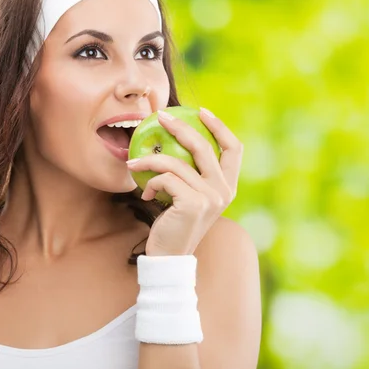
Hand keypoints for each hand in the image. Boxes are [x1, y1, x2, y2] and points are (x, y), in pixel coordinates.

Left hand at [126, 108, 242, 255]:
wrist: (169, 257)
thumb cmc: (174, 224)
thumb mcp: (189, 197)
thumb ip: (192, 174)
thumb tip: (175, 139)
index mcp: (228, 187)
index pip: (234, 148)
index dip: (219, 126)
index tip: (200, 111)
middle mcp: (224, 191)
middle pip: (204, 146)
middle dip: (180, 126)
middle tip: (160, 116)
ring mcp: (211, 198)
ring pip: (177, 163)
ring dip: (150, 160)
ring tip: (133, 162)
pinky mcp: (193, 204)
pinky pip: (166, 178)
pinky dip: (150, 182)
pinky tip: (145, 193)